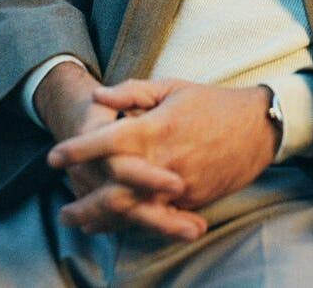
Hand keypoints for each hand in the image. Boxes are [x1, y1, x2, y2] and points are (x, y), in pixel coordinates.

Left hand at [35, 63, 203, 237]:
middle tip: (62, 210)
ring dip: (103, 220)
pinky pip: (156, 216)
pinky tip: (115, 225)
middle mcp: (163, 161)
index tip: (54, 156)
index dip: (77, 149)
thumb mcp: (173, 86)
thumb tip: (98, 96)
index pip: (108, 141)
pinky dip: (132, 223)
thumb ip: (133, 90)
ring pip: (132, 211)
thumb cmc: (212, 102)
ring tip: (82, 224)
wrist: (258, 127)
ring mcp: (179, 185)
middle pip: (114, 190)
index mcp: (156, 127)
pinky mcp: (192, 201)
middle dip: (84, 203)